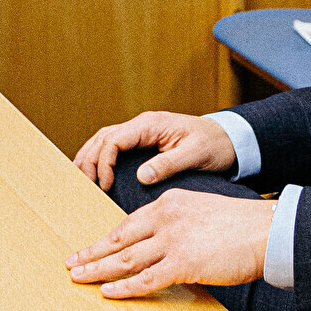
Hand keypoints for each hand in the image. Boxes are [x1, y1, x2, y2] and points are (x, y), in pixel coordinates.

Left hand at [68, 189, 273, 298]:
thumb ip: (175, 223)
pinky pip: (146, 279)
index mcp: (167, 203)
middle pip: (118, 239)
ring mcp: (173, 241)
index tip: (89, 247)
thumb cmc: (239, 225)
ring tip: (78, 278)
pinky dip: (124, 287)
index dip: (105, 239)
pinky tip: (108, 292)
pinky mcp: (183, 263)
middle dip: (91, 253)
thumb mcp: (199, 211)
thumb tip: (158, 244)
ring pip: (125, 259)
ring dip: (98, 270)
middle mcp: (165, 219)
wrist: (266, 231)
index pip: (128, 224)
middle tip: (70, 263)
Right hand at [71, 110, 238, 191]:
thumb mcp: (194, 155)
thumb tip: (141, 176)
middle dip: (88, 160)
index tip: (104, 185)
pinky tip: (96, 174)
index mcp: (150, 125)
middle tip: (83, 185)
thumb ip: (168, 164)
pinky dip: (101, 158)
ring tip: (82, 180)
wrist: (228, 139)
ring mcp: (141, 132)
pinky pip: (114, 146)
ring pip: (104, 140)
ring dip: (90, 158)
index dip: (103, 162)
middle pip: (102, 138)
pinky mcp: (143, 141)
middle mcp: (142, 125)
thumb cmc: (213, 145)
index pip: (113, 140)